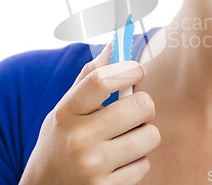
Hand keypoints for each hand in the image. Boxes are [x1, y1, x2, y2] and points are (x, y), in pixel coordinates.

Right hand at [19, 43, 160, 184]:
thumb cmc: (61, 141)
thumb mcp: (65, 109)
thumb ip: (90, 77)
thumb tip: (116, 44)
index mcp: (67, 112)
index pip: (101, 81)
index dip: (127, 69)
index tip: (139, 69)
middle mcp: (78, 139)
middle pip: (140, 106)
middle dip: (144, 106)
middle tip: (135, 111)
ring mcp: (93, 167)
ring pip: (150, 136)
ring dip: (143, 136)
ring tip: (124, 140)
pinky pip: (145, 165)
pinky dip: (137, 162)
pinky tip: (118, 164)